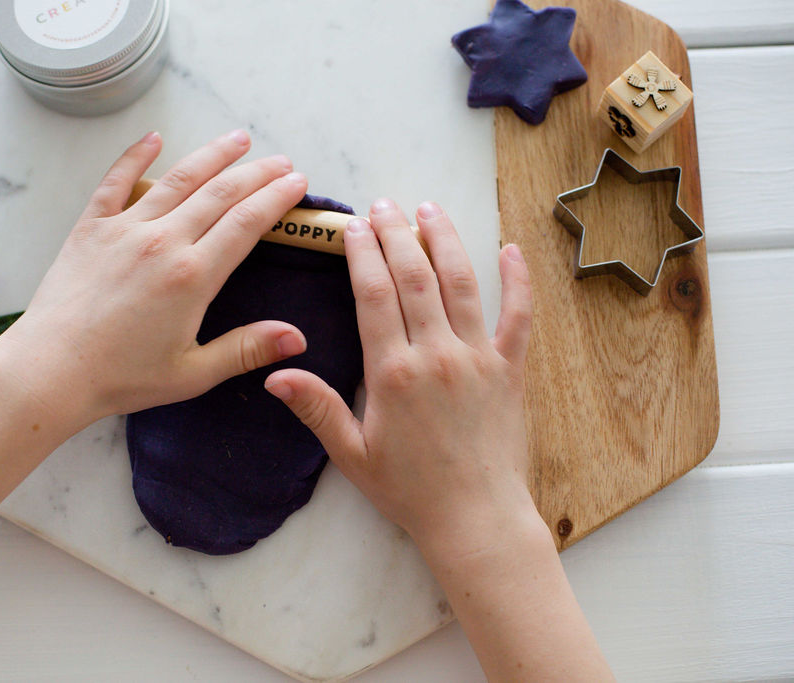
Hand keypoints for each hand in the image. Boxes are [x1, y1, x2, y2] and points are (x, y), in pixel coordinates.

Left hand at [0, 130, 309, 425]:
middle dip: (256, 173)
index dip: (276, 198)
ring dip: (212, 155)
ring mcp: (124, 229)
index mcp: (193, 276)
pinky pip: (116, 181)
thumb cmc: (121, 377)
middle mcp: (162, 241)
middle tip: (280, 161)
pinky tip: (154, 138)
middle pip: (220, 193)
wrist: (50, 370)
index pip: (247, 222)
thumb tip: (297, 338)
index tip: (296, 182)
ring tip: (237, 139)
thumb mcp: (193, 373)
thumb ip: (246, 350)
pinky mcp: (90, 228)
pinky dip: (136, 156)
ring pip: (178, 179)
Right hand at [265, 199, 535, 554]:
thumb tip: (274, 374)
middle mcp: (437, 354)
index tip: (355, 227)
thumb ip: (317, 407)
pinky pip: (518, 315)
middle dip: (397, 233)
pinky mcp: (510, 369)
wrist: (475, 518)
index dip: (363, 254)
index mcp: (394, 372)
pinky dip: (518, 280)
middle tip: (384, 205)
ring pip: (462, 283)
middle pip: (415, 276)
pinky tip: (510, 249)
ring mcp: (478, 358)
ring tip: (429, 210)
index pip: (375, 294)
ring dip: (445, 240)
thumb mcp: (352, 454)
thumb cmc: (409, 490)